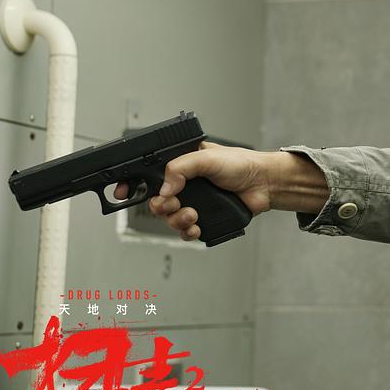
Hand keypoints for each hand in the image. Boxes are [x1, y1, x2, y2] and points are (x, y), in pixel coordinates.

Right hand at [114, 142, 274, 241]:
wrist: (264, 184)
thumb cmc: (241, 164)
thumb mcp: (206, 157)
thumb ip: (180, 168)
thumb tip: (164, 189)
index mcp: (181, 165)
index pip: (148, 174)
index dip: (133, 184)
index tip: (124, 193)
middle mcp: (184, 184)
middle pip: (156, 201)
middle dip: (161, 206)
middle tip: (173, 204)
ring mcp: (194, 202)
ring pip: (169, 218)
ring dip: (177, 220)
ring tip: (193, 215)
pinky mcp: (205, 218)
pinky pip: (186, 231)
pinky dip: (188, 232)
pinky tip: (197, 226)